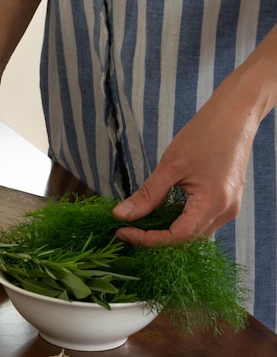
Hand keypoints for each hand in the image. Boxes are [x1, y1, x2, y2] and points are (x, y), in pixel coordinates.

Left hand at [112, 58, 274, 245]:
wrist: (235, 115)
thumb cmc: (204, 134)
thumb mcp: (170, 166)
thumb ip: (147, 195)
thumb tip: (121, 215)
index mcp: (213, 204)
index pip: (176, 238)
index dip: (147, 240)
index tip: (121, 232)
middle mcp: (224, 212)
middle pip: (186, 241)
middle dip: (154, 239)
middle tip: (126, 230)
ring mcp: (228, 208)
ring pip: (193, 233)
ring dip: (166, 231)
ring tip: (139, 223)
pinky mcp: (225, 201)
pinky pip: (200, 221)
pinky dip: (178, 221)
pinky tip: (160, 212)